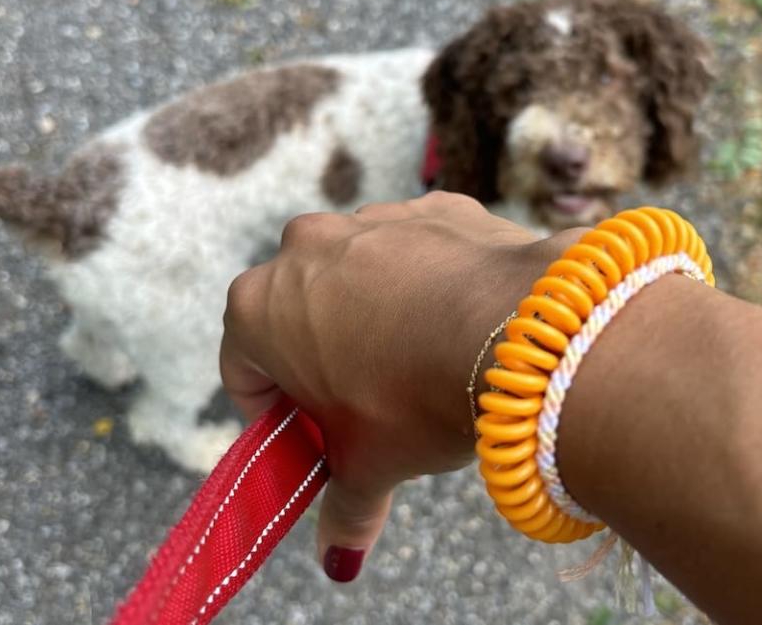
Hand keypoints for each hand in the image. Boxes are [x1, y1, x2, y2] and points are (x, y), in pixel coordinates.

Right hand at [219, 192, 578, 580]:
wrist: (518, 330)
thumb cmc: (421, 396)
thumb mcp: (372, 463)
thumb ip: (344, 507)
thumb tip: (338, 554)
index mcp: (260, 307)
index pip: (243, 369)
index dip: (274, 413)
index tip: (311, 438)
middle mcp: (305, 247)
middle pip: (298, 316)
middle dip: (322, 360)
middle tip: (366, 407)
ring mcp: (372, 219)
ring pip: (358, 277)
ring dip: (374, 315)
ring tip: (420, 364)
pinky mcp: (432, 207)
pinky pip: (418, 250)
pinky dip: (428, 281)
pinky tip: (460, 322)